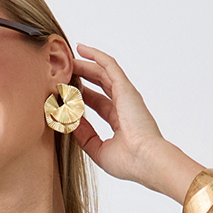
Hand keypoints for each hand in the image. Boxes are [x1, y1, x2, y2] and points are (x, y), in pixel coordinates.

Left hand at [70, 45, 198, 196]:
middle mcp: (124, 106)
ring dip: (86, 64)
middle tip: (66, 72)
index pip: (100, 105)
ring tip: (69, 59)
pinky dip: (96, 56)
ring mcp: (126, 95)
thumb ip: (85, 136)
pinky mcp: (125, 87)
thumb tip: (70, 123)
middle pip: (101, 85)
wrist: (145, 159)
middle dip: (84, 77)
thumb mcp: (98, 150)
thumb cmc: (128, 162)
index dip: (84, 98)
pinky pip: (109, 65)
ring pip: (103, 72)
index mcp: (121, 122)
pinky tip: (82, 49)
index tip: (67, 95)